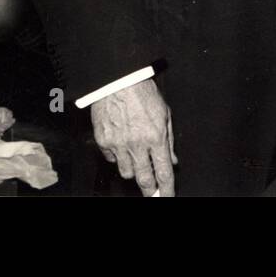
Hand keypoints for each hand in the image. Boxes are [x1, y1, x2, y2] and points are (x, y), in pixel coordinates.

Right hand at [91, 77, 176, 195]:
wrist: (117, 79)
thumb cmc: (142, 91)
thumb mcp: (164, 112)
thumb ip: (169, 139)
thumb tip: (172, 160)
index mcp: (155, 136)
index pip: (163, 172)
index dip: (167, 189)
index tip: (167, 197)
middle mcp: (137, 144)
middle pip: (144, 179)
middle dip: (149, 191)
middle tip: (152, 194)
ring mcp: (118, 144)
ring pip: (126, 173)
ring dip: (133, 171)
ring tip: (136, 160)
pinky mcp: (103, 140)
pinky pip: (112, 159)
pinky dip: (118, 157)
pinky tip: (122, 145)